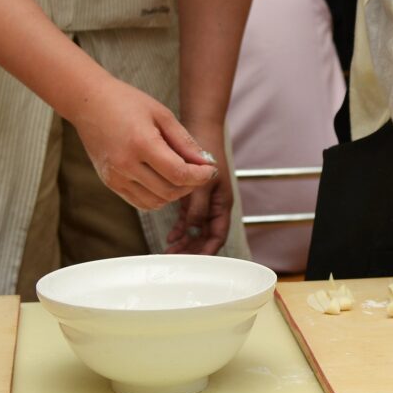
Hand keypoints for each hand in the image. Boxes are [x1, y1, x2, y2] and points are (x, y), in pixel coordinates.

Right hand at [72, 79, 217, 210]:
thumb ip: (185, 142)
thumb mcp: (162, 114)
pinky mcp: (110, 183)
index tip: (211, 170)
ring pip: (156, 202)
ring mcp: (115, 177)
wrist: (88, 103)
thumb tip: (206, 163)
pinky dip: (158, 197)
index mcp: (141, 144)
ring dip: (175, 194)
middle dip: (191, 185)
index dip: (200, 176)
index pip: (178, 174)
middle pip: (169, 191)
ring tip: (181, 175)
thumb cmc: (127, 102)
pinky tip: (164, 180)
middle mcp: (125, 165)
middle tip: (199, 172)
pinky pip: (140, 202)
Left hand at [165, 118, 233, 255]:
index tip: (194, 262)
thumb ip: (197, 206)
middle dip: (193, 249)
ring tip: (170, 250)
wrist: (201, 130)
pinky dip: (180, 227)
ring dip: (185, 241)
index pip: (218, 235)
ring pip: (196, 229)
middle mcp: (215, 205)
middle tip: (176, 260)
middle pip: (206, 236)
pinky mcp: (193, 195)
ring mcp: (205, 201)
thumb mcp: (203, 182)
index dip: (207, 250)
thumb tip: (191, 230)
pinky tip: (170, 234)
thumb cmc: (206, 153)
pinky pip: (188, 218)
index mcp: (223, 203)